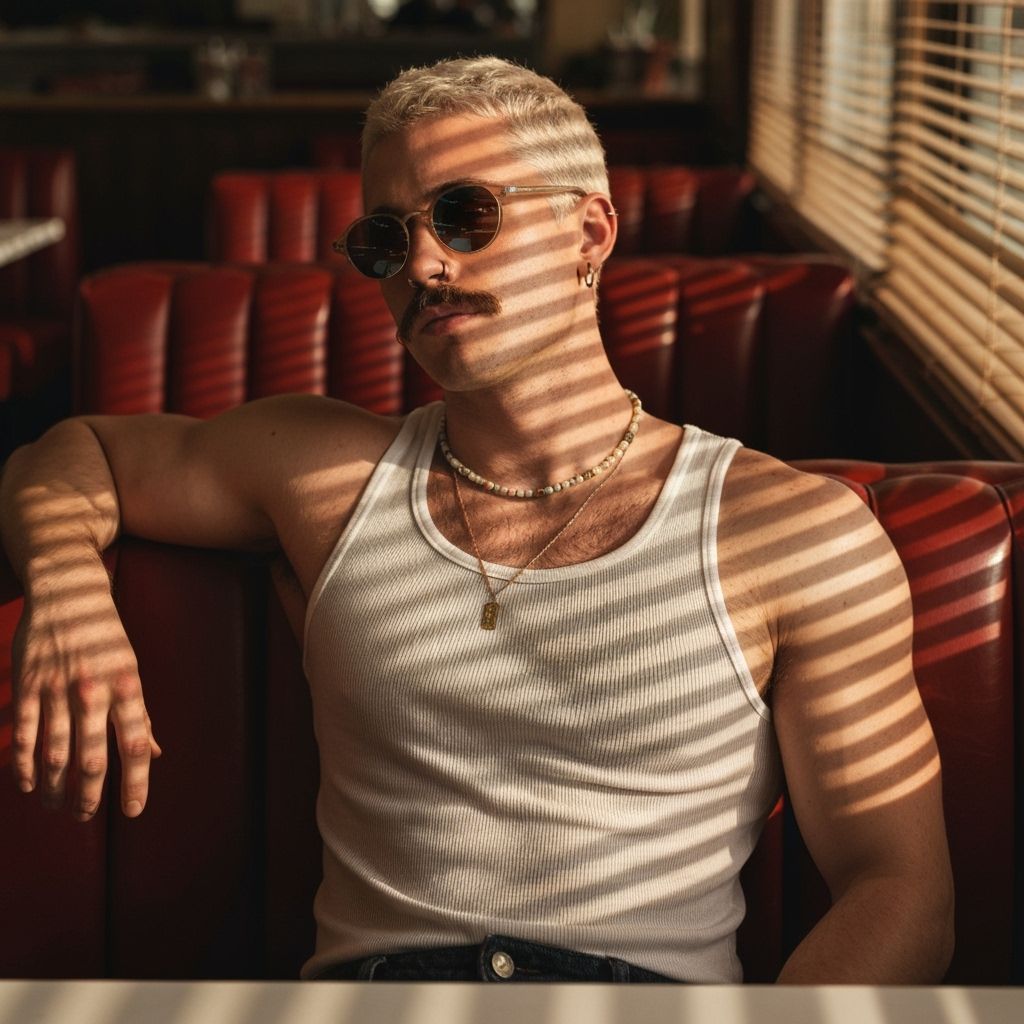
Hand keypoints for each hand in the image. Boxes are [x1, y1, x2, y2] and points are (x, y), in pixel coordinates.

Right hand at [11, 577, 160, 821]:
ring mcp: (58, 688)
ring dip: (55, 786)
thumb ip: (140, 714)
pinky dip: (25, 763)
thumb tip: (155, 753)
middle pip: (91, 756)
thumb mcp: (131, 670)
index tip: (133, 811)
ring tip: (58, 806)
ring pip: (54, 752)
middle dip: (89, 794)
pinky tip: (30, 783)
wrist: (69, 593)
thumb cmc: (106, 638)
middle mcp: (94, 690)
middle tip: (86, 816)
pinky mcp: (28, 684)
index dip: (136, 781)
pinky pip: (25, 733)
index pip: (135, 744)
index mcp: (127, 686)